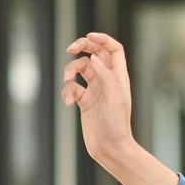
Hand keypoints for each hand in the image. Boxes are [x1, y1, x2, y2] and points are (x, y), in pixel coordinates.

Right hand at [61, 32, 135, 163]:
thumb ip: (105, 75)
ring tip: (68, 80)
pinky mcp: (84, 101)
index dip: (102, 39)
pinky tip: (68, 103)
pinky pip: (71, 88)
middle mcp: (107, 81)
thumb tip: (94, 56)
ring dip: (70, 70)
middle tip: (70, 48)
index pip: (113, 50)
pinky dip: (66, 91)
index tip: (88, 36)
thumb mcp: (114, 97)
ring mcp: (95, 90)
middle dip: (81, 47)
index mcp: (119, 77)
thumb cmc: (117, 125)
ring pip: (79, 68)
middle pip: (95, 53)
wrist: (110, 148)